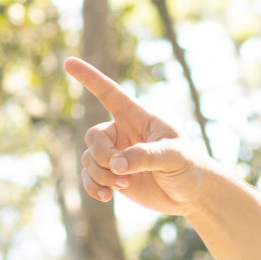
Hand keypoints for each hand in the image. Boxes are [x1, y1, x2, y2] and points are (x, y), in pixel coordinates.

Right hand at [64, 57, 216, 217]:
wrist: (190, 194)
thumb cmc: (189, 166)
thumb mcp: (174, 156)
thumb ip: (146, 156)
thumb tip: (117, 164)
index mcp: (138, 117)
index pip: (110, 93)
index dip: (90, 78)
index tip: (69, 62)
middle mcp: (122, 133)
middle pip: (93, 136)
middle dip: (101, 155)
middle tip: (121, 171)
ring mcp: (116, 155)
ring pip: (89, 159)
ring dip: (101, 175)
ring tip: (123, 186)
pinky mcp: (112, 176)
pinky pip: (89, 177)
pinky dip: (93, 187)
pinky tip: (106, 197)